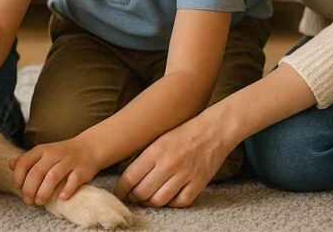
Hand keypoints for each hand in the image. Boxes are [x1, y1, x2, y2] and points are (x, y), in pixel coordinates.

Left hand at [10, 136, 102, 205]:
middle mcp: (54, 154)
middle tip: (28, 200)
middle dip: (30, 188)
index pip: (25, 162)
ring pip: (53, 176)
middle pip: (37, 172)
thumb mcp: (43, 152)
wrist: (89, 147)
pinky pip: (73, 181)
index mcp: (42, 150)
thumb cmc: (61, 154)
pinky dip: (66, 190)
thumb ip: (27, 159)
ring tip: (39, 201)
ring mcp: (69, 162)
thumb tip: (10, 165)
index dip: (18, 176)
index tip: (18, 187)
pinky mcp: (82, 171)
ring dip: (44, 191)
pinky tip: (61, 198)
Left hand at [113, 113, 235, 207]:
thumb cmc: (183, 131)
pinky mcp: (199, 183)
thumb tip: (126, 174)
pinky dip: (171, 203)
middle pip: (143, 192)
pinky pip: (180, 202)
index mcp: (155, 151)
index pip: (130, 177)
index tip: (118, 192)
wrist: (213, 129)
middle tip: (131, 197)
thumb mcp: (158, 138)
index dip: (121, 189)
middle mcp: (169, 164)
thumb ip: (143, 156)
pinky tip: (167, 197)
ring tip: (147, 198)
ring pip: (159, 201)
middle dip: (134, 197)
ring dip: (150, 202)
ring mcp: (185, 175)